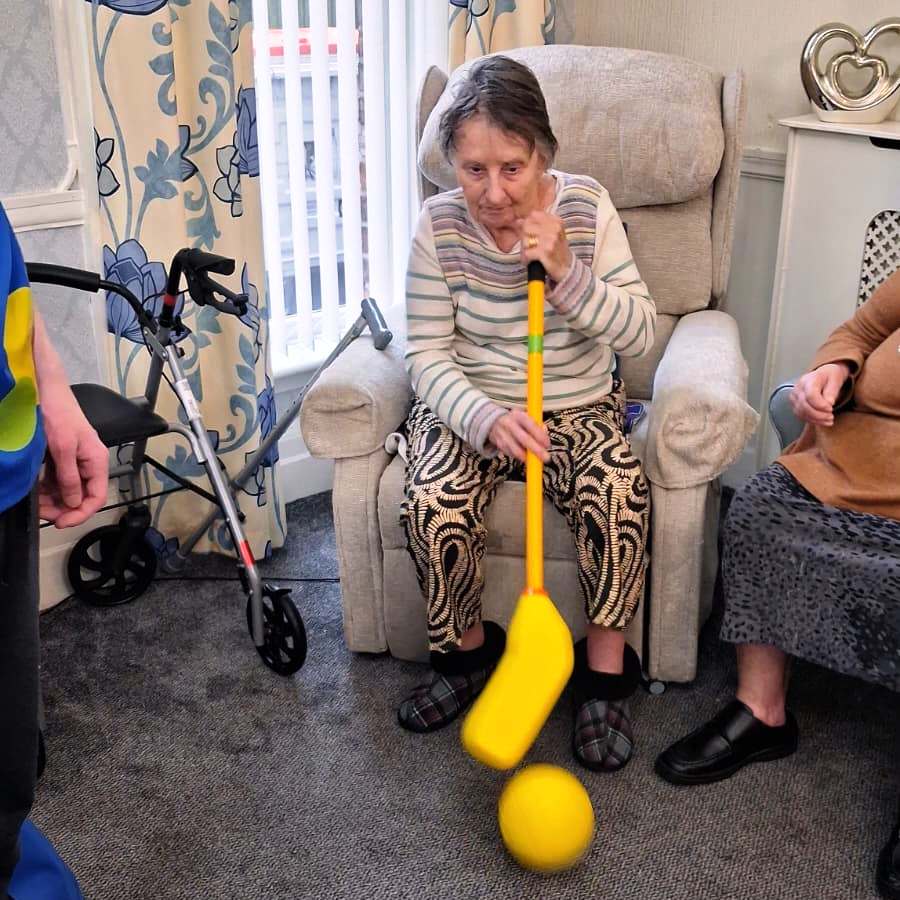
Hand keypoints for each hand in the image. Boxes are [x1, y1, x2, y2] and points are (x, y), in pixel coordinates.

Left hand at [39, 384, 107, 527]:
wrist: (46, 393)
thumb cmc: (58, 416)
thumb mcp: (62, 448)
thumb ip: (69, 477)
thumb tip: (74, 503)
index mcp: (96, 461)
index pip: (97, 496)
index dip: (81, 513)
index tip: (61, 523)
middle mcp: (89, 464)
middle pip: (82, 497)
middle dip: (63, 508)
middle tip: (42, 514)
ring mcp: (75, 462)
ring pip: (68, 491)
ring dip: (53, 501)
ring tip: (36, 503)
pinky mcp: (62, 459)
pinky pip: (58, 481)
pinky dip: (47, 490)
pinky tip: (36, 492)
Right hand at [489, 409, 549, 462]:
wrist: (494, 422)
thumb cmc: (516, 421)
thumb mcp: (527, 418)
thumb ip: (537, 426)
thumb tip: (545, 436)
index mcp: (518, 415)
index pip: (531, 425)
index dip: (540, 436)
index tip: (547, 444)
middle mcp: (509, 423)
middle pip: (524, 439)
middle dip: (536, 450)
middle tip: (545, 458)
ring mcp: (502, 434)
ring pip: (516, 449)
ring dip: (527, 456)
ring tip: (535, 460)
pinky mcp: (498, 444)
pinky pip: (511, 453)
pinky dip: (519, 457)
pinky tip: (524, 456)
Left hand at [517, 211, 572, 282]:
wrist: (566, 269)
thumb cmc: (556, 251)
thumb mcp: (551, 234)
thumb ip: (536, 225)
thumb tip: (518, 221)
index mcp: (556, 221)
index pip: (533, 215)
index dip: (528, 225)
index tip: (533, 234)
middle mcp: (554, 228)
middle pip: (526, 227)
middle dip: (525, 238)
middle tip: (532, 247)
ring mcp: (550, 240)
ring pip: (525, 240)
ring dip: (526, 249)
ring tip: (533, 254)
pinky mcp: (545, 252)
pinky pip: (526, 252)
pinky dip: (526, 259)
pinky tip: (532, 261)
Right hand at [789, 362, 850, 426]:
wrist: (822, 376)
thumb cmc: (829, 377)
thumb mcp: (835, 380)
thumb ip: (831, 391)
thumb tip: (829, 403)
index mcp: (809, 380)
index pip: (810, 395)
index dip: (820, 405)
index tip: (831, 408)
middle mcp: (798, 389)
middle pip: (804, 406)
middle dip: (819, 415)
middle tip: (831, 416)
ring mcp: (794, 398)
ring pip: (802, 413)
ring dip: (816, 419)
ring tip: (829, 420)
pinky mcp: (795, 405)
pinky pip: (801, 416)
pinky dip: (813, 420)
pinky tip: (823, 421)